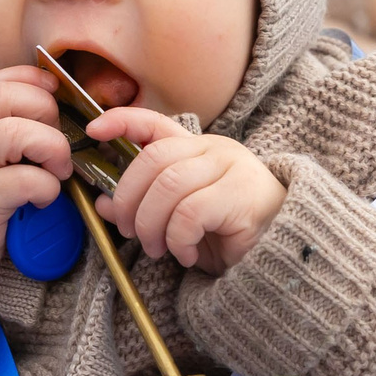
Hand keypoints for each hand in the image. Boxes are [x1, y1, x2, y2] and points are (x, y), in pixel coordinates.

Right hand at [0, 67, 69, 339]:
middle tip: (57, 141)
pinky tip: (44, 198)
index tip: (54, 94)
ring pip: (18, 133)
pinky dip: (48, 186)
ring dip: (53, 148)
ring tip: (57, 170)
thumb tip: (51, 114)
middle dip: (47, 111)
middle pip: (7, 97)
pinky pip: (27, 180)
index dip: (31, 80)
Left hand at [84, 106, 285, 272]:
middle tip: (128, 230)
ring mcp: (230, 168)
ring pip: (168, 186)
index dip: (121, 121)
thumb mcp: (177, 218)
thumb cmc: (228, 233)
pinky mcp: (241, 195)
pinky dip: (177, 239)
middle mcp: (214, 150)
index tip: (93, 131)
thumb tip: (103, 204)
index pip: (154, 122)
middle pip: (153, 159)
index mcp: (196, 148)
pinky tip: (185, 253)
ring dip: (151, 224)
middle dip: (128, 197)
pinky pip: (189, 213)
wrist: (282, 253)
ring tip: (158, 249)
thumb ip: (143, 206)